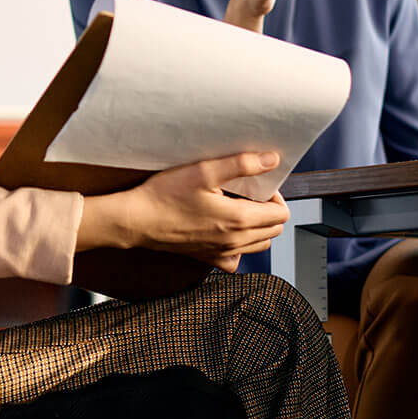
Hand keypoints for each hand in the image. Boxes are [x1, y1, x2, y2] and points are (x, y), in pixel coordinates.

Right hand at [78, 152, 289, 271]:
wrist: (136, 220)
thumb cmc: (165, 196)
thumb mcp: (204, 171)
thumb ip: (242, 164)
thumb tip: (271, 160)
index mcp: (238, 220)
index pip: (281, 214)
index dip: (276, 196)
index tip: (261, 185)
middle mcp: (234, 241)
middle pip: (274, 231)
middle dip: (270, 210)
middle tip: (252, 194)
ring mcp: (221, 253)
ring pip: (259, 245)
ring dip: (259, 227)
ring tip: (241, 208)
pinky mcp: (207, 257)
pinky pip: (236, 259)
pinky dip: (240, 246)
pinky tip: (227, 230)